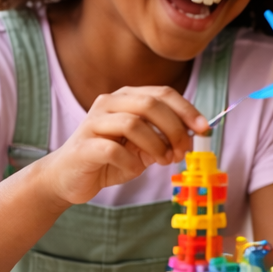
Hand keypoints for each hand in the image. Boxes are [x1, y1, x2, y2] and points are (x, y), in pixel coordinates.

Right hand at [32, 87, 207, 204]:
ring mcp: (92, 123)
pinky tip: (134, 169)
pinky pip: (113, 149)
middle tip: (183, 151)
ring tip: (163, 161)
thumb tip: (193, 137)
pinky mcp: (82, 146)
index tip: (204, 129)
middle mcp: (108, 104)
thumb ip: (164, 139)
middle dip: (174, 129)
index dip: (187, 110)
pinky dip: (131, 161)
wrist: (68, 178)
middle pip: (150, 104)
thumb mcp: (144, 148)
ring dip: (156, 145)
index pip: (162, 93)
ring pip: (133, 123)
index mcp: (126, 98)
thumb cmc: (110, 159)